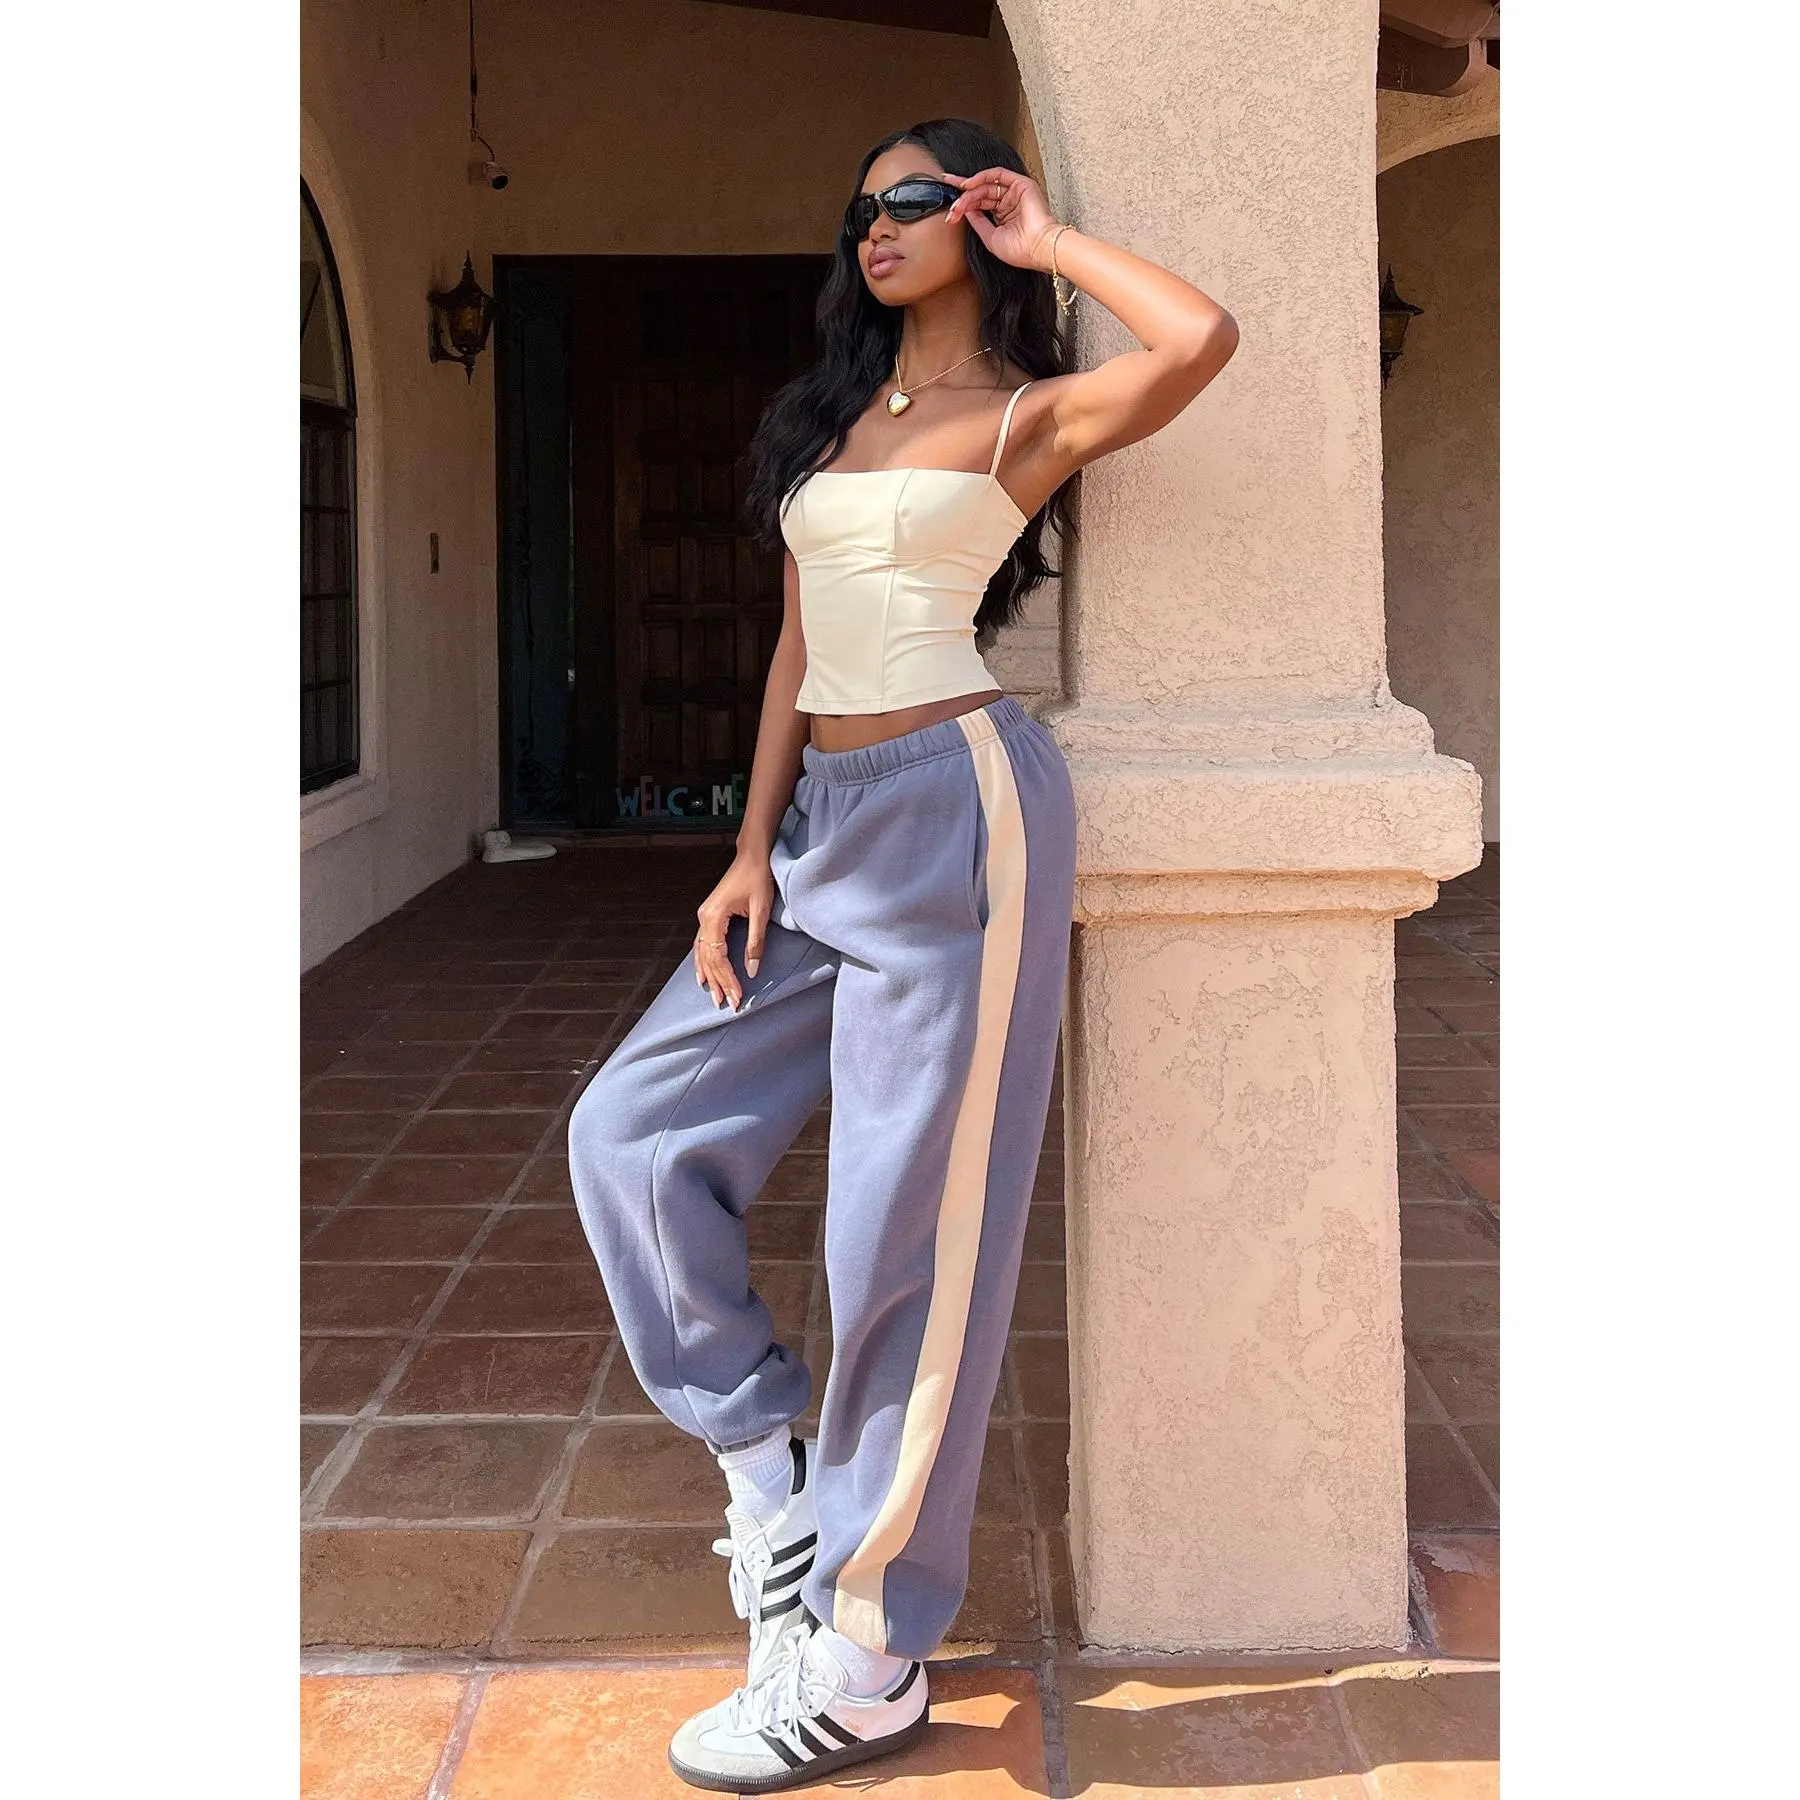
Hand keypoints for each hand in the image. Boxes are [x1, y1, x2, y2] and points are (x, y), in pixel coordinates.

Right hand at [693, 851, 774, 1010]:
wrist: (752, 855)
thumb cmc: (758, 878)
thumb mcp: (761, 910)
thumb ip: (756, 941)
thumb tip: (752, 969)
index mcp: (714, 917)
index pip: (719, 957)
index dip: (728, 979)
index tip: (738, 996)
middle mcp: (704, 917)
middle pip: (708, 959)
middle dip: (718, 983)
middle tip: (727, 1004)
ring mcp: (705, 915)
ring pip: (702, 953)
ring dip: (709, 975)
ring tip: (715, 996)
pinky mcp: (710, 914)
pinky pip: (702, 944)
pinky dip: (703, 961)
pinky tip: (703, 974)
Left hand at [943, 167, 1060, 271]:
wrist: (1039, 247)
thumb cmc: (1021, 250)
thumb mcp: (990, 238)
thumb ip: (978, 223)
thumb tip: (966, 211)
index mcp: (1003, 216)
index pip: (980, 205)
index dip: (964, 206)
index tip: (951, 211)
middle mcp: (1008, 203)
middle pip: (980, 193)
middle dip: (963, 198)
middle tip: (950, 204)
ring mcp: (1014, 193)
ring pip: (986, 185)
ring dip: (969, 191)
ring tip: (958, 201)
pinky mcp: (1020, 184)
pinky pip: (997, 174)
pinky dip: (981, 177)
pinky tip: (969, 185)